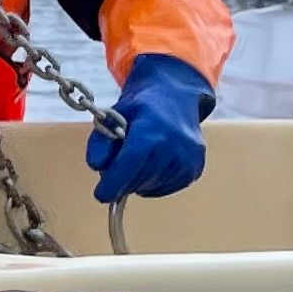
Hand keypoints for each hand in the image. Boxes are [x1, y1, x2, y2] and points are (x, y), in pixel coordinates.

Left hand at [86, 54, 212, 203]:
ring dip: (136, 180)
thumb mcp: (113, 116)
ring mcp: (188, 160)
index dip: (112, 184)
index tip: (101, 195)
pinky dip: (151, 182)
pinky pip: (161, 189)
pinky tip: (153, 162)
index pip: (130, 164)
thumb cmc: (140, 108)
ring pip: (148, 188)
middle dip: (121, 178)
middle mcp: (174, 146)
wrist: (176, 97)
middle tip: (120, 158)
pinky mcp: (194, 170)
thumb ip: (100, 141)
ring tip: (141, 155)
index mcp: (152, 129)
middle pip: (136, 181)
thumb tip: (98, 166)